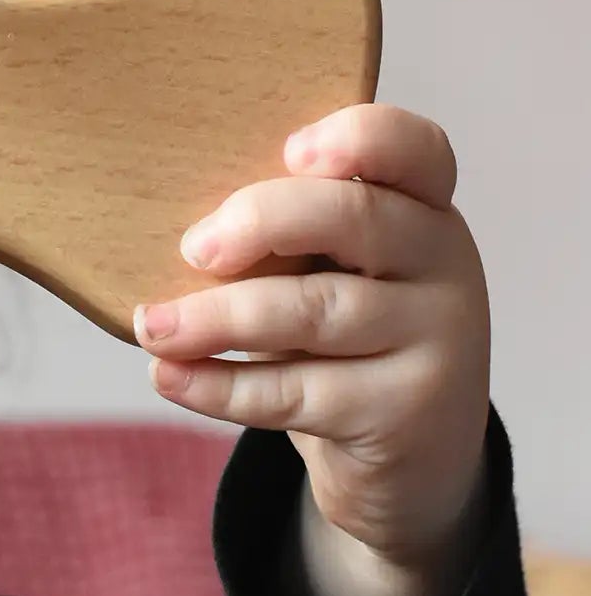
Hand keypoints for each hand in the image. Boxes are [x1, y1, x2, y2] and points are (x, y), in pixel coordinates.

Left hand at [133, 103, 491, 572]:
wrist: (409, 457)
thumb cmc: (344, 337)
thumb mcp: (331, 270)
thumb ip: (286, 236)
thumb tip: (172, 232)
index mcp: (422, 206)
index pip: (414, 148)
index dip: (358, 138)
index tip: (290, 150)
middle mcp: (445, 264)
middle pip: (357, 216)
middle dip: (260, 220)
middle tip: (192, 248)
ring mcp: (438, 341)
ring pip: (317, 310)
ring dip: (217, 316)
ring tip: (152, 327)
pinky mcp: (406, 415)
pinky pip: (298, 392)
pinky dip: (219, 385)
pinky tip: (170, 375)